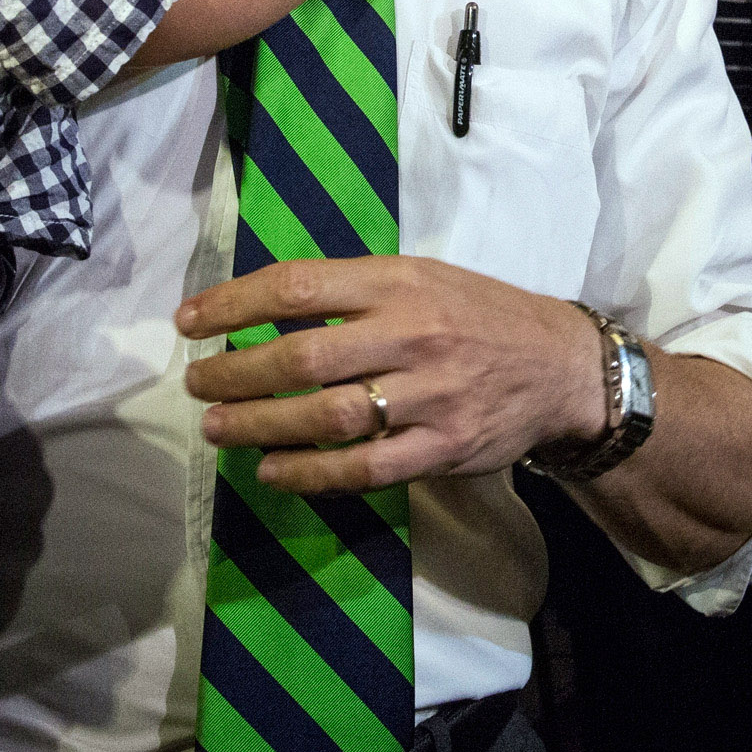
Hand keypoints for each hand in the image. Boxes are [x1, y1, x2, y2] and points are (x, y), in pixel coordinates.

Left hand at [177, 256, 604, 496]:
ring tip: (218, 428)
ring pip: (325, 416)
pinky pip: (363, 468)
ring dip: (259, 425)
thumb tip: (266, 308)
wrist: (562, 367)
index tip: (190, 322)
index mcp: (398, 282)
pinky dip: (310, 473)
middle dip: (235, 374)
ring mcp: (426, 395)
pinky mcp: (440, 447)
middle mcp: (409, 334)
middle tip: (198, 386)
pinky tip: (272, 470)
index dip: (233, 304)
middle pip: (301, 358)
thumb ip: (354, 291)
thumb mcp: (422, 278)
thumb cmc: (479, 315)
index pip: (297, 288)